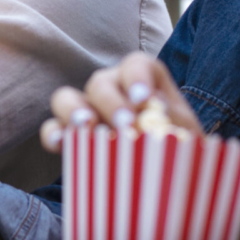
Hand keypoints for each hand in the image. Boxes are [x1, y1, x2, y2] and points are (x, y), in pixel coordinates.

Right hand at [40, 52, 202, 151]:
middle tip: (124, 125)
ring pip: (67, 97)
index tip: (144, 99)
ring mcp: (88, 109)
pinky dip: (53, 134)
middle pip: (101, 83)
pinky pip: (53, 127)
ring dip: (74, 110)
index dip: (138, 77)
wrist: (169, 175)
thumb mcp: (187, 134)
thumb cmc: (179, 148)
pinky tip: (60, 145)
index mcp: (144, 81)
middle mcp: (112, 88)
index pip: (137, 65)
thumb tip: (159, 120)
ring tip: (86, 127)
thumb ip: (176, 124)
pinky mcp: (71, 135)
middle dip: (111, 103)